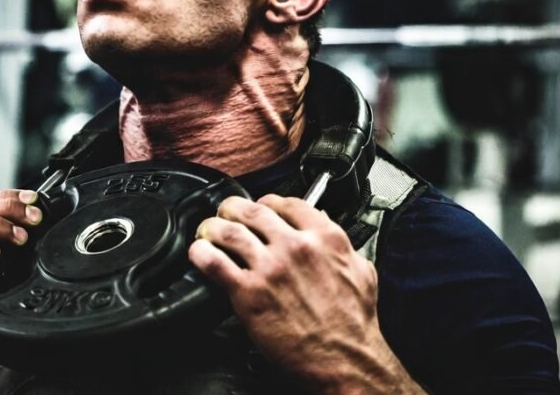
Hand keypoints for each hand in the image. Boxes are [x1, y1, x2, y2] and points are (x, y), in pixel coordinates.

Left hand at [188, 194, 423, 394]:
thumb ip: (342, 246)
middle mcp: (296, 246)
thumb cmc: (353, 323)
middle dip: (234, 208)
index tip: (261, 207)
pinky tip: (199, 253)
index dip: (268, 202)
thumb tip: (327, 227)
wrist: (344, 358)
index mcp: (324, 237)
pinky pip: (215, 263)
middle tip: (227, 214)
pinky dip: (201, 253)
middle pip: (252, 210)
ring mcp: (271, 267)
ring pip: (229, 231)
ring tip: (208, 231)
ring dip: (213, 227)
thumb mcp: (361, 271)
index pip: (286, 202)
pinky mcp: (250, 292)